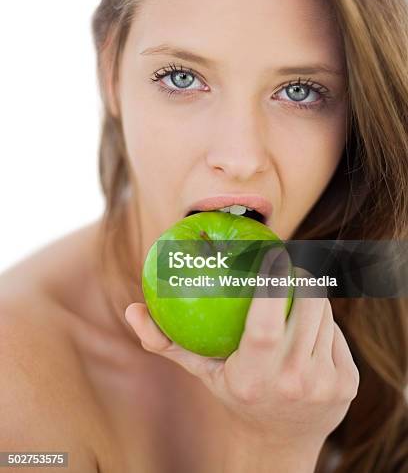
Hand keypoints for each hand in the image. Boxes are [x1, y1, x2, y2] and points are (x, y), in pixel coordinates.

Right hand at [125, 282, 359, 450]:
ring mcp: (324, 384)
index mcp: (254, 376)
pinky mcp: (347, 384)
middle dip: (301, 278)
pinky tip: (310, 324)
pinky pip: (336, 334)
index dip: (273, 283)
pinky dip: (324, 322)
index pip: (266, 322)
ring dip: (312, 297)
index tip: (274, 252)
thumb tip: (132, 310)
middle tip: (288, 265)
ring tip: (296, 289)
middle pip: (307, 308)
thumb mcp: (200, 371)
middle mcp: (293, 382)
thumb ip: (166, 342)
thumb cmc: (234, 395)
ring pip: (325, 316)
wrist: (279, 443)